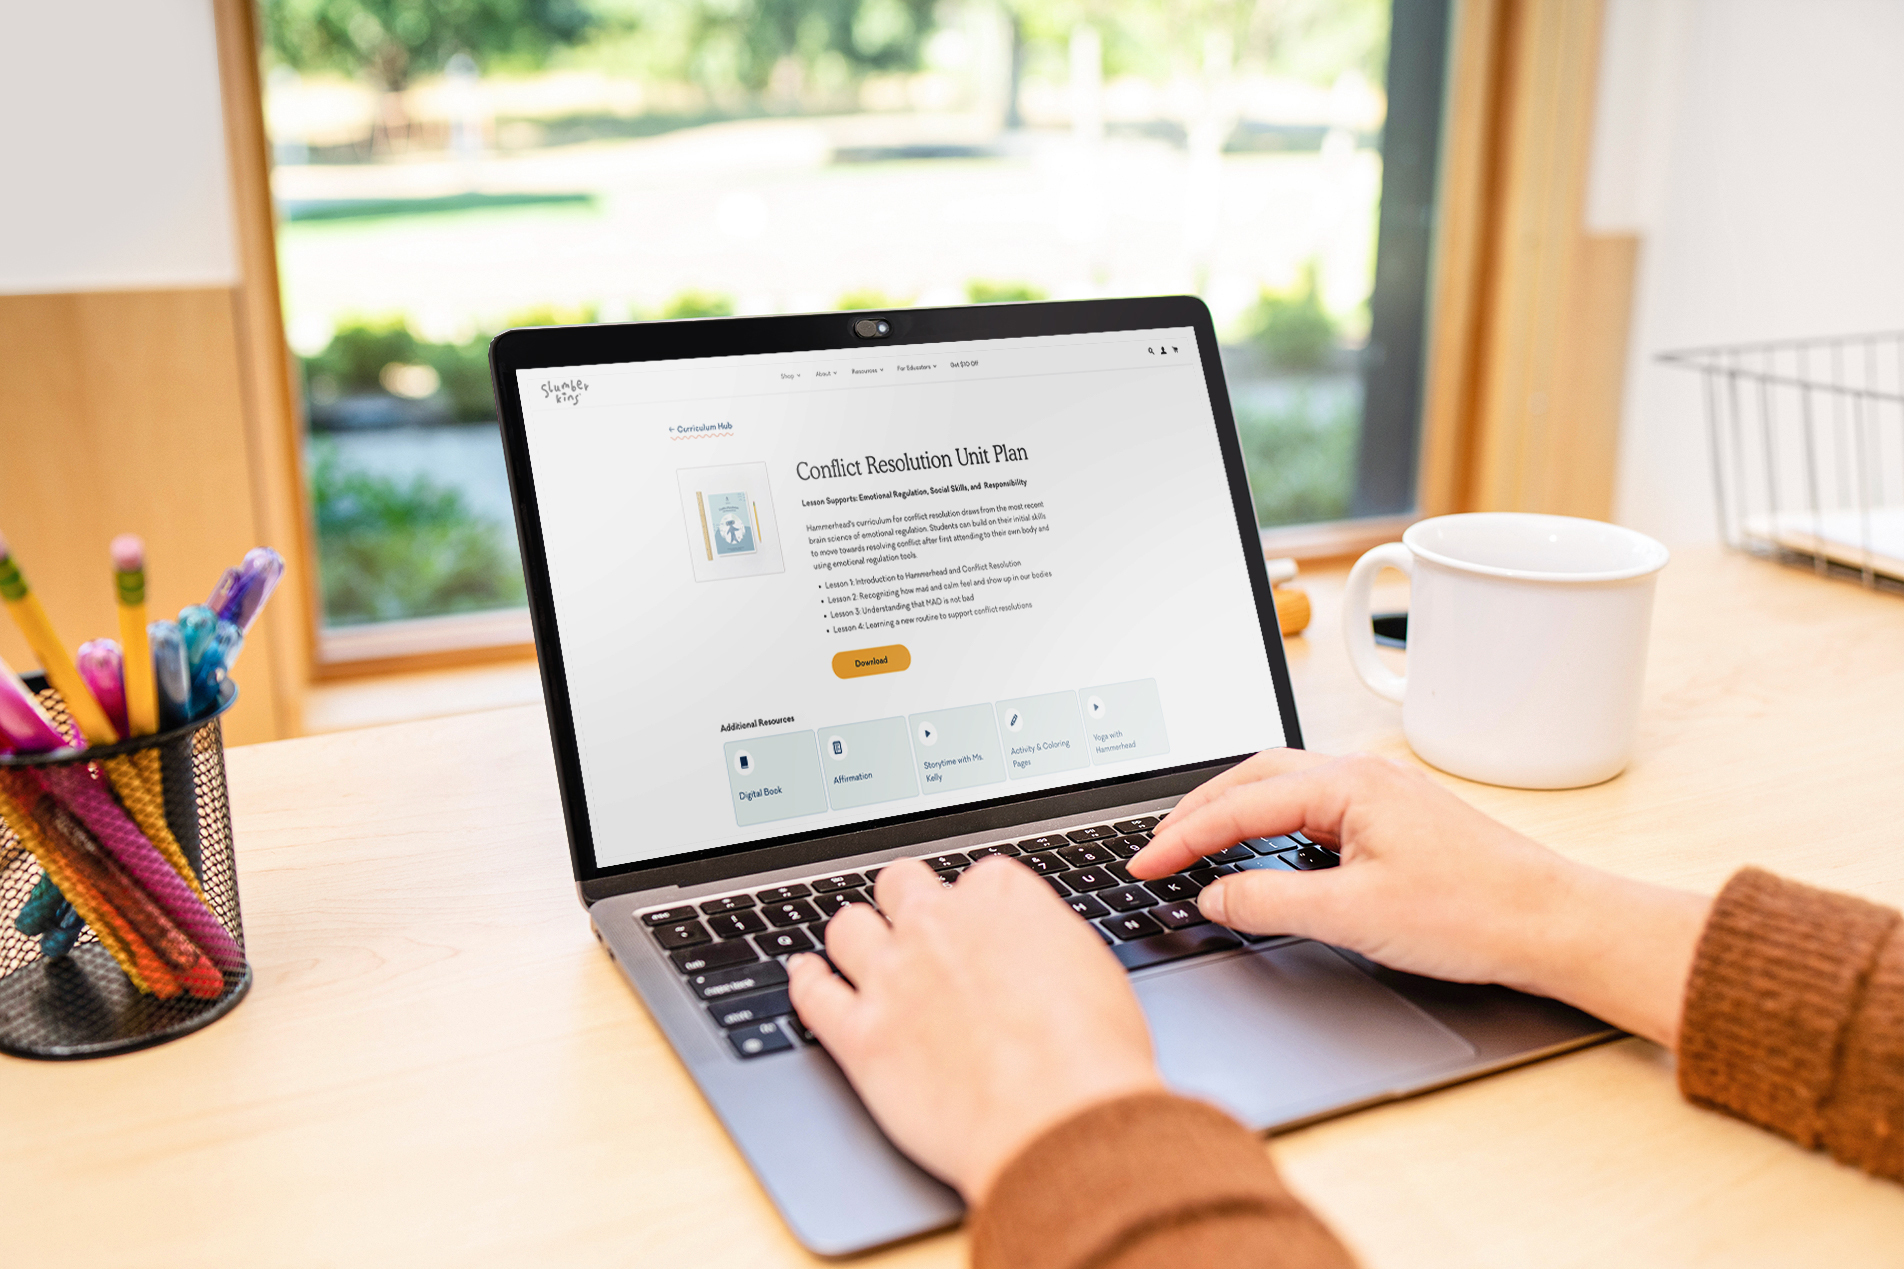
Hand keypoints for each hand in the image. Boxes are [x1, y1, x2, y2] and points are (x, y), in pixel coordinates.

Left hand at [787, 857, 1162, 1201]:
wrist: (1058, 1121)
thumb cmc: (1092, 1056)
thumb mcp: (1093, 971)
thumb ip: (1046, 944)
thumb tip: (1033, 949)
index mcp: (1000, 899)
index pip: (975, 877)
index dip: (977, 907)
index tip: (980, 928)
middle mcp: (938, 925)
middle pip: (900, 885)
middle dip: (907, 903)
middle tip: (916, 928)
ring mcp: (892, 977)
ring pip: (847, 927)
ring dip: (855, 937)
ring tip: (860, 951)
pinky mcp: (860, 1035)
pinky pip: (811, 993)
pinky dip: (805, 981)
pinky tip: (806, 977)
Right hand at [1130, 749, 1711, 1046]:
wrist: (1554, 924)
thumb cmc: (1474, 914)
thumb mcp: (1353, 916)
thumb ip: (1269, 903)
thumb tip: (1214, 896)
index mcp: (1347, 784)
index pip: (1239, 805)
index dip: (1182, 837)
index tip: (1143, 863)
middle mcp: (1361, 775)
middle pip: (1253, 777)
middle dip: (1196, 812)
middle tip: (1155, 849)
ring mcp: (1381, 794)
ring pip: (1283, 787)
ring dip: (1233, 812)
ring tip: (1193, 844)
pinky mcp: (1395, 818)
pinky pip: (1312, 805)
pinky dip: (1269, 823)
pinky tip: (1262, 851)